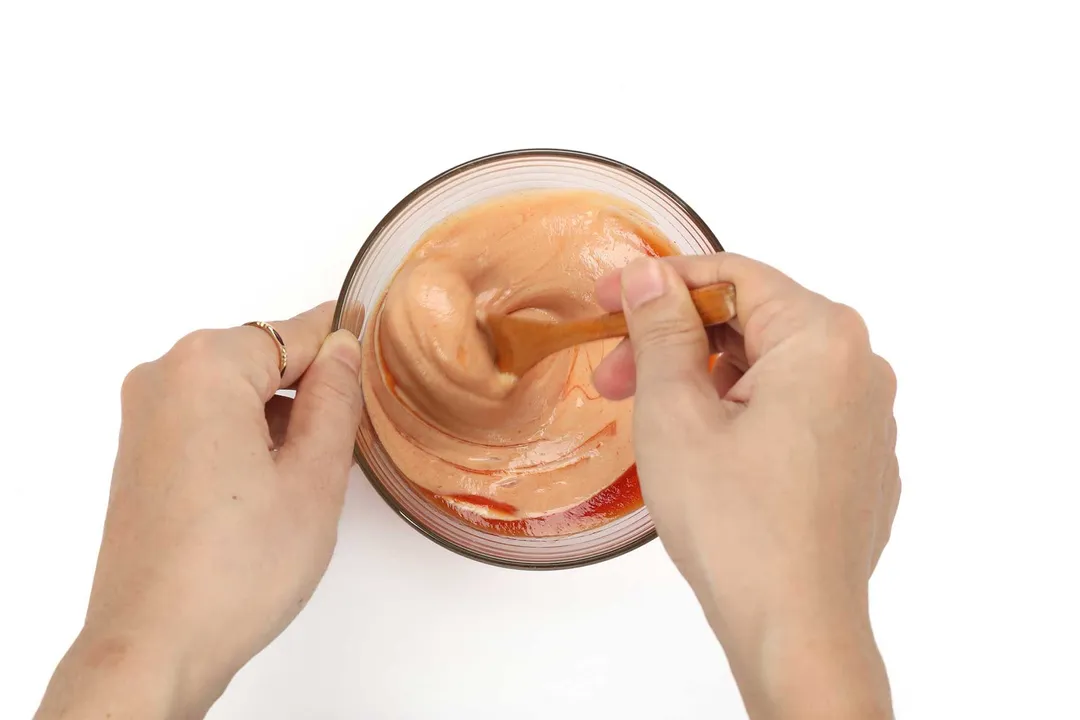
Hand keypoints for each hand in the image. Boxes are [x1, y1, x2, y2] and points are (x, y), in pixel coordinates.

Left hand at [36, 303, 363, 719]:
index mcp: (206, 367)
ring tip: (305, 479)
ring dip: (278, 416)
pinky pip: (207, 417)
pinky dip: (245, 435)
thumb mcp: (314, 476)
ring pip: (236, 389)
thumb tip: (344, 348)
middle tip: (347, 441)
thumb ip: (336, 399)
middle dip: (309, 388)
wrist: (154, 644)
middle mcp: (163, 376)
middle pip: (262, 357)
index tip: (381, 348)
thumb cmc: (235, 569)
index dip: (346, 342)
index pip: (296, 331)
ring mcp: (144, 415)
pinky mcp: (140, 451)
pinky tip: (267, 488)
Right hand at [593, 255, 898, 718]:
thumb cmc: (738, 528)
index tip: (612, 299)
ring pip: (771, 368)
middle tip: (615, 375)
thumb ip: (662, 330)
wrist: (795, 627)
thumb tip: (652, 278)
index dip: (661, 282)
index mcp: (822, 338)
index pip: (733, 275)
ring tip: (654, 421)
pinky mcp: (859, 461)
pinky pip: (795, 410)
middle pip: (753, 322)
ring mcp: (866, 418)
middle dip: (677, 342)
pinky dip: (743, 413)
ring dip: (704, 380)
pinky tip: (703, 452)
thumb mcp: (675, 413)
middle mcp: (859, 368)